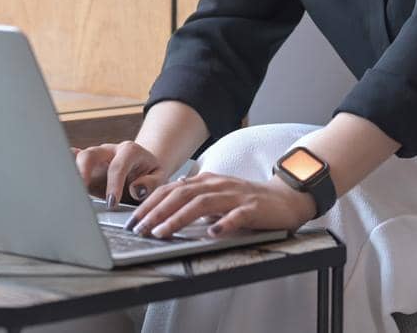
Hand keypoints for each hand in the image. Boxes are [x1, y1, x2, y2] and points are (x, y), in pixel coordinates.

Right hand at [71, 141, 167, 207]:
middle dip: (83, 173)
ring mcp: (95, 158)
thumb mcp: (160, 178)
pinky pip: (70, 162)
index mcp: (129, 151)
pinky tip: (55, 181)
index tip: (112, 203)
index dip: (113, 184)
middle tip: (80, 193)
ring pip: (76, 159)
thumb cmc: (151, 175)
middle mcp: (108, 151)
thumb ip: (151, 184)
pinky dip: (63, 169)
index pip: (118, 166)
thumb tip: (136, 190)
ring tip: (64, 192)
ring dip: (70, 174)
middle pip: (90, 154)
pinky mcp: (85, 167)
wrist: (144, 169)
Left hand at [124, 173, 315, 238]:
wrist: (284, 198)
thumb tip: (165, 207)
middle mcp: (217, 185)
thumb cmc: (246, 201)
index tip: (132, 220)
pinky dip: (223, 224)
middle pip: (181, 195)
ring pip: (202, 204)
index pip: (171, 190)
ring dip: (179, 218)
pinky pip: (236, 215)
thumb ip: (194, 200)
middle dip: (156, 212)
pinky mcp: (253, 208)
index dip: (150, 204)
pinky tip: (212, 234)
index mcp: (205, 181)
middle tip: (140, 229)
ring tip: (162, 232)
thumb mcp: (215, 197)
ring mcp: (235, 195)